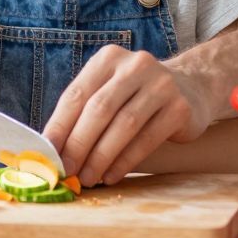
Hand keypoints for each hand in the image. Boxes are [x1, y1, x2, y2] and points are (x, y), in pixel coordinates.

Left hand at [43, 47, 212, 186]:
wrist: (191, 87)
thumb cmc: (136, 96)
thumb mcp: (110, 90)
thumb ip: (83, 112)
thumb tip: (52, 150)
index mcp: (109, 59)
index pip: (76, 94)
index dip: (59, 126)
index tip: (46, 154)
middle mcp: (135, 66)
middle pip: (99, 109)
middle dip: (78, 144)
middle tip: (66, 170)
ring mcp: (161, 85)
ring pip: (123, 125)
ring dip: (101, 157)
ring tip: (87, 178)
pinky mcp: (179, 107)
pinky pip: (146, 139)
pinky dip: (125, 161)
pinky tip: (111, 175)